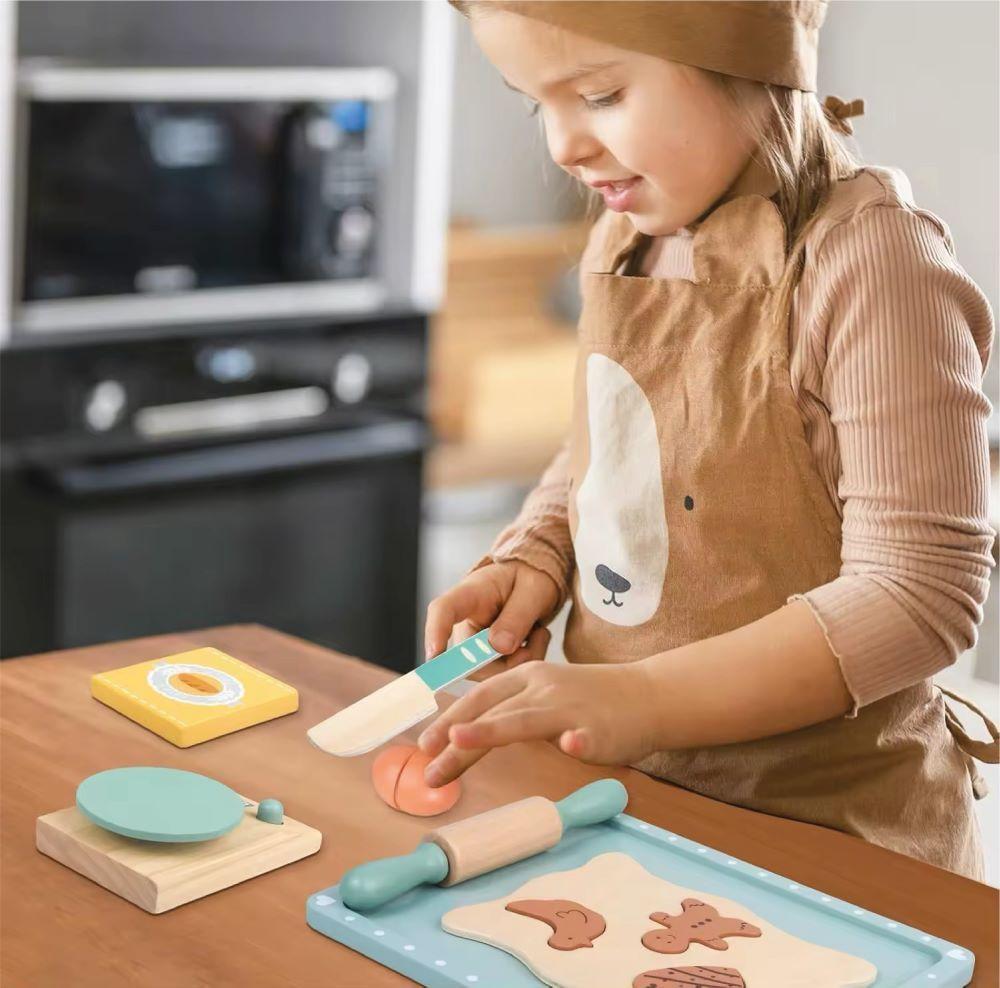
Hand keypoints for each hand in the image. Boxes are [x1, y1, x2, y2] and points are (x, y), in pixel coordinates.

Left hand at [416, 659, 655, 786]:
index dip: (448, 722)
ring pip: (526, 718)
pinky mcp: (600, 728)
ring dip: (493, 730)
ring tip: (463, 740)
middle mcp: (542, 689)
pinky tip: (572, 746)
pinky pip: (588, 734)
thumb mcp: (543, 696)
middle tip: (428, 770)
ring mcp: (570, 707)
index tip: (423, 747)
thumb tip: (463, 735)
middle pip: (491, 714)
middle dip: (456, 741)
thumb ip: (509, 712)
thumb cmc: (590, 702)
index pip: (478, 700)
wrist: (648, 696)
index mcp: (525, 679)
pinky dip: (579, 740)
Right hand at [424, 560, 560, 682]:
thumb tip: (499, 647)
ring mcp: (473, 645)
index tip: (434, 655)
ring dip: (521, 661)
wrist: (534, 582)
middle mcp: (465, 623)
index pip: (443, 610)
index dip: (436, 632)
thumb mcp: (532, 589)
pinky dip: (525, 664)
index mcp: (470, 594)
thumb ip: (517, 616)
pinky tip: (535, 642)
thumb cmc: (528, 579)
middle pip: (467, 657)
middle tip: (539, 636)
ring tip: (539, 634)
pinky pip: (502, 676)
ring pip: (488, 672)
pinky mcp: (486, 660)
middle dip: (506, 660)